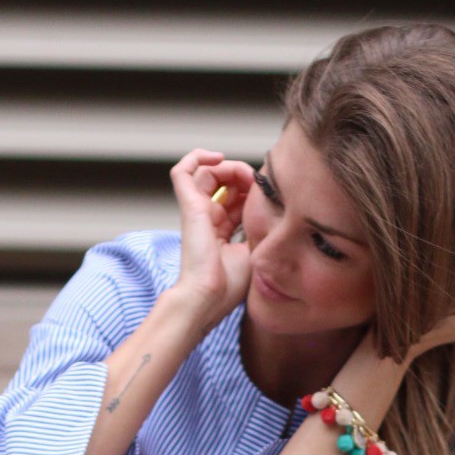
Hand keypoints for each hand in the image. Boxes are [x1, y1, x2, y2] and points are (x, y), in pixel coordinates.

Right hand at [168, 148, 255, 331]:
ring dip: (228, 167)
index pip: (235, 200)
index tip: (266, 193)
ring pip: (206, 172)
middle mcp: (207, 219)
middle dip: (242, 175)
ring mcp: (196, 211)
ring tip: (243, 173)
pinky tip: (216, 158)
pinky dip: (196, 157)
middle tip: (256, 181)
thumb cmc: (228, 285)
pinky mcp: (189, 206)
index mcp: (221, 232)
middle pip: (222, 183)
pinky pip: (182, 171)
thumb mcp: (254, 253)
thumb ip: (258, 233)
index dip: (251, 190)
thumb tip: (272, 217)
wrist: (209, 296)